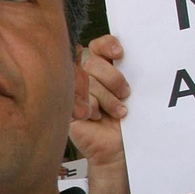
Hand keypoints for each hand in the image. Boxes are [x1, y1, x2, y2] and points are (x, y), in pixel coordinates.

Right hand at [69, 34, 128, 166]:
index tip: (120, 54)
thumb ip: (123, 72)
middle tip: (125, 94)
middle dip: (113, 78)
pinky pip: (78, 98)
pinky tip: (97, 117)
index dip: (107, 45)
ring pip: (88, 81)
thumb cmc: (125, 122)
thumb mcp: (128, 93)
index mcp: (100, 69)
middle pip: (93, 62)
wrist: (118, 148)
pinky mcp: (67, 108)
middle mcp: (84, 78)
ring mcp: (73, 93)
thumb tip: (123, 54)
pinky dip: (92, 108)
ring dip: (108, 98)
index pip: (97, 46)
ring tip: (118, 112)